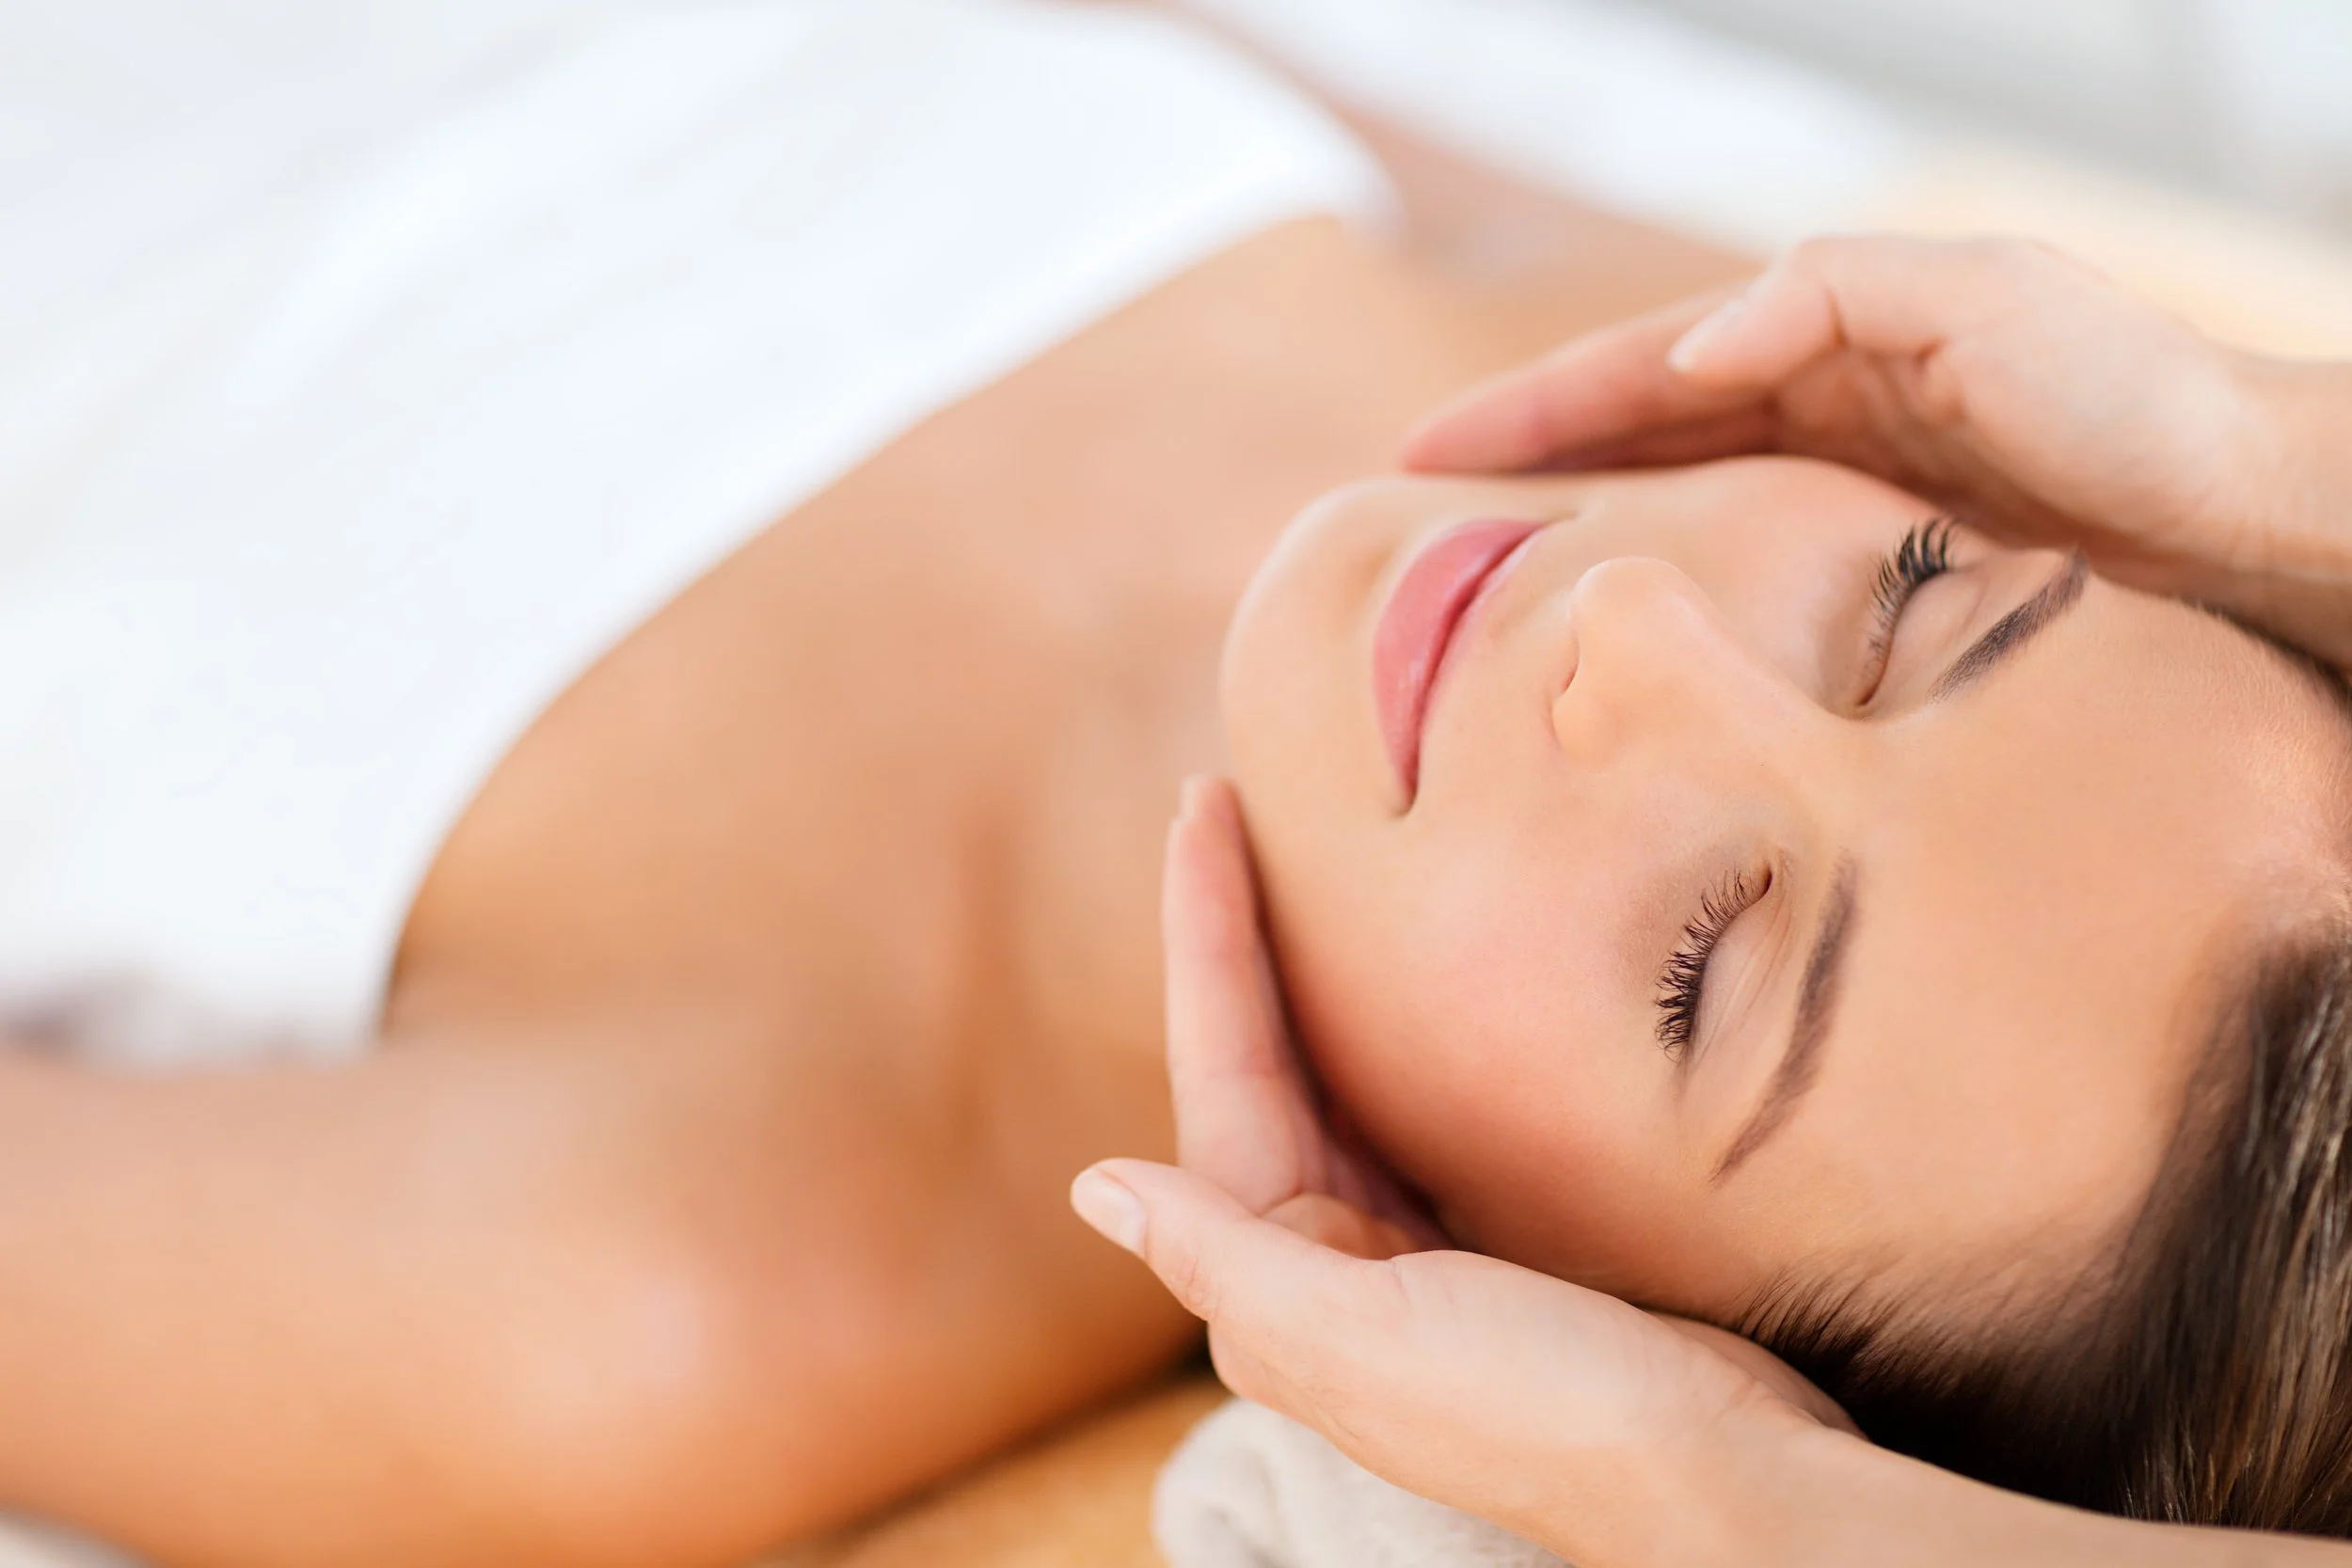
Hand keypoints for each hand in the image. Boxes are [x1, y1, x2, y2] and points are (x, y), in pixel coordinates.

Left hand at [1070, 778, 1856, 1567]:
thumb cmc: (1538, 1412)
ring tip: (1290, 855)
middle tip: (1222, 801)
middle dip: (1240, 935)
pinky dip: (1402, 1027)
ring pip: (1338, 1072)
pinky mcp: (1494, 1234)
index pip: (1221, 1070)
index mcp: (1276, 1277)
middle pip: (1265, 1059)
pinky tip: (1407, 966)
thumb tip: (1094, 1187)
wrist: (1714, 1476)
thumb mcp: (1361, 1335)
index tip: (1200, 810)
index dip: (1207, 936)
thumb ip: (1225, 1255)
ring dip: (1309, 971)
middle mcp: (1327, 1260)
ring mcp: (1409, 1246)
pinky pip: (1420, 1102)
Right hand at [1401, 235, 2351, 658]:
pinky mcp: (1870, 574)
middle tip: (1410, 533)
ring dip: (1575, 541)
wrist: (2250, 514)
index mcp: (1819, 341)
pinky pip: (1734, 579)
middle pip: (1627, 442)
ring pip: (1669, 513)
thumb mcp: (1985, 298)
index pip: (1631, 374)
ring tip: (1474, 597)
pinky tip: (1616, 644)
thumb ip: (1826, 299)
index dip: (1520, 414)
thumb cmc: (2136, 397)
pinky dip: (1662, 596)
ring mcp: (1836, 494)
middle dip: (1518, 474)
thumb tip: (1683, 359)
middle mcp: (1812, 414)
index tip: (1416, 458)